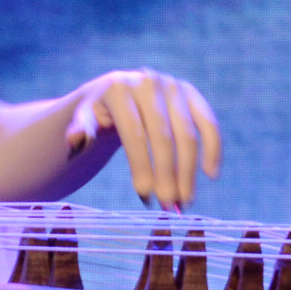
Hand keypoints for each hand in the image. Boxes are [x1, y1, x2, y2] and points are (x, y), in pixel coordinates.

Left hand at [63, 69, 225, 208]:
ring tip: (185, 201)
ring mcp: (174, 86)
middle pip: (163, 137)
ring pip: (188, 134)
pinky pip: (208, 123)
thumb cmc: (99, 113)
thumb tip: (77, 141)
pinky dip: (213, 148)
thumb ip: (81, 129)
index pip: (134, 134)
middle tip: (168, 206)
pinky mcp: (192, 93)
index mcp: (120, 89)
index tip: (145, 197)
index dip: (142, 166)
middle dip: (167, 174)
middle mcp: (149, 83)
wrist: (119, 91)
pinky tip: (211, 174)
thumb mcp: (84, 118)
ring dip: (189, 171)